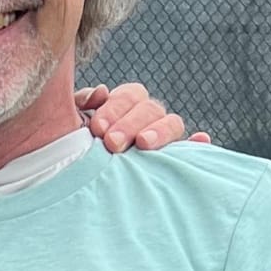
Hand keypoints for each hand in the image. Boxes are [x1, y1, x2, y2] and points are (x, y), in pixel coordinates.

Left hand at [76, 81, 211, 152]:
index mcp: (124, 104)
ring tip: (143, 145)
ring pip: (172, 123)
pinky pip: (190, 149)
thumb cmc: (72, 147)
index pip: (129, 96)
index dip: (114, 108)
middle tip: (112, 143)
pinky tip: (201, 140)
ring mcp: (162, 137)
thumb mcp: (69, 123)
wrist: (76, 178)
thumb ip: (79, 104)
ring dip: (159, 131)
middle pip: (150, 108)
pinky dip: (196, 144)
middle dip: (130, 124)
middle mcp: (146, 117)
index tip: (97, 128)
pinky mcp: (174, 158)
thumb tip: (101, 92)